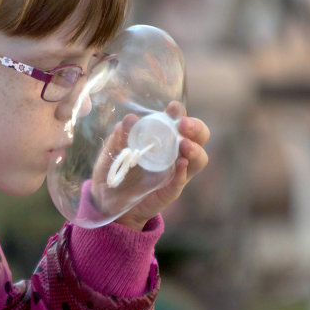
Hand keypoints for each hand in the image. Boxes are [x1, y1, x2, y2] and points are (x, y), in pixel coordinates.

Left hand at [113, 102, 209, 230]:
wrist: (110, 201)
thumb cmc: (117, 169)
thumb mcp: (114, 150)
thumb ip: (121, 136)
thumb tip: (130, 119)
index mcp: (165, 137)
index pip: (180, 121)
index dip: (180, 113)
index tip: (173, 108)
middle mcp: (176, 152)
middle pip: (200, 137)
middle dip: (196, 128)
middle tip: (183, 125)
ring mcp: (176, 172)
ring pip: (199, 159)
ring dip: (195, 150)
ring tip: (184, 145)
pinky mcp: (171, 190)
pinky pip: (181, 180)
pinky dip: (182, 172)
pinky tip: (180, 164)